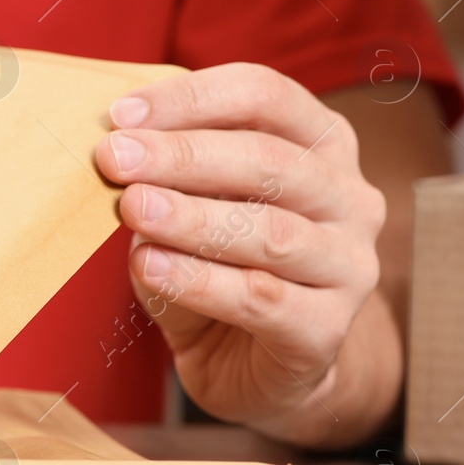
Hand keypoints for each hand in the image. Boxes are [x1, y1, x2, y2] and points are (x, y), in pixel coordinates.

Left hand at [94, 63, 389, 445]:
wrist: (253, 367)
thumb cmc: (219, 267)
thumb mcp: (190, 208)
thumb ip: (168, 176)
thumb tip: (118, 150)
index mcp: (322, 144)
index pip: (265, 97)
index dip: (192, 99)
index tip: (120, 115)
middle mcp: (349, 198)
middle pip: (270, 160)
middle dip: (183, 155)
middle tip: (114, 158)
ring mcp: (349, 265)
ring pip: (271, 232)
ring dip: (192, 217)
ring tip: (132, 208)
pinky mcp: (328, 329)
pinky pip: (261, 298)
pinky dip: (199, 280)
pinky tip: (149, 265)